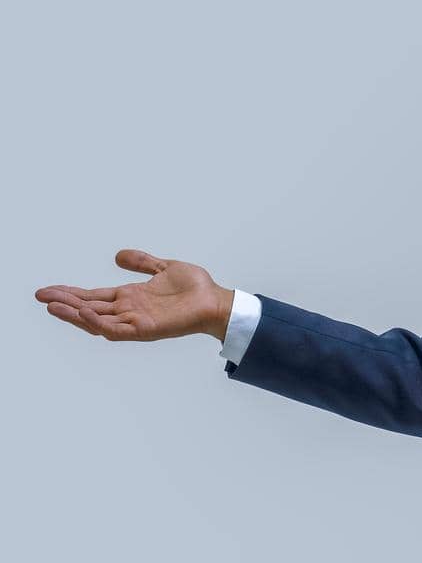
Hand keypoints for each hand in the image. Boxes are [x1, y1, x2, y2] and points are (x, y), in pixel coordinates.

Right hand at [34, 249, 234, 341]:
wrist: (216, 301)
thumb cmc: (195, 288)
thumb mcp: (163, 268)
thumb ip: (142, 262)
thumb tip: (117, 256)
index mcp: (130, 297)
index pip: (93, 296)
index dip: (71, 293)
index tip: (48, 289)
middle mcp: (128, 310)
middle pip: (88, 308)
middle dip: (64, 303)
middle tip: (40, 296)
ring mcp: (135, 321)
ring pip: (97, 320)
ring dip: (74, 314)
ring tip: (52, 306)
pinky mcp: (145, 330)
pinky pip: (116, 330)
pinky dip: (99, 323)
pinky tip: (84, 314)